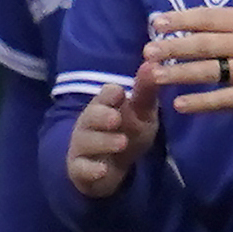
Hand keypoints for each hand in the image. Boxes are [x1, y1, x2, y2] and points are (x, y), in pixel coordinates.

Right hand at [65, 76, 160, 198]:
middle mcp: (88, 122)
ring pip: (86, 142)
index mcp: (103, 105)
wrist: (112, 168)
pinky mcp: (79, 169)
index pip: (104, 95)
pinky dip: (91, 170)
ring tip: (121, 142)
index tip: (120, 93)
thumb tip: (153, 62)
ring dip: (103, 142)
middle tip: (116, 118)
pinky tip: (102, 170)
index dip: (110, 95)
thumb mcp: (142, 113)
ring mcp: (82, 146)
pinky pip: (81, 168)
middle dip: (101, 116)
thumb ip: (145, 91)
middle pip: (90, 116)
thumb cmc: (127, 132)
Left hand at [143, 0, 232, 110]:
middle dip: (174, 47)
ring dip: (181, 74)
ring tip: (154, 76)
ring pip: (212, 72)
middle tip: (147, 51)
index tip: (155, 23)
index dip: (181, 19)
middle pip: (206, 45)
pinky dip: (203, 103)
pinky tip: (180, 105)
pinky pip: (226, 100)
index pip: (209, 17)